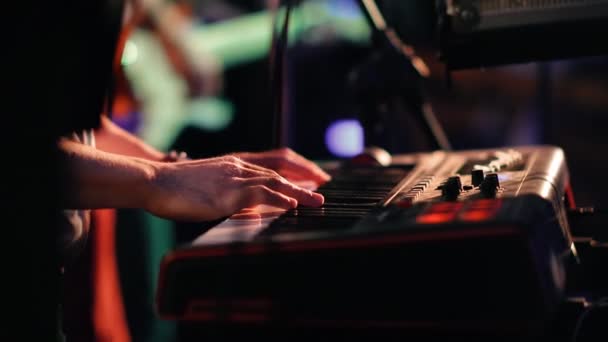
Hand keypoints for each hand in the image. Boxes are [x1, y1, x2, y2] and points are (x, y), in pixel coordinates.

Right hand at [146, 155, 323, 220]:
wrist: (153, 181)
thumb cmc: (176, 188)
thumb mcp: (209, 187)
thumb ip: (231, 194)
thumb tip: (250, 208)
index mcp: (234, 163)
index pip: (274, 161)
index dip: (296, 168)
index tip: (313, 176)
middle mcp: (237, 167)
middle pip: (280, 168)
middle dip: (305, 177)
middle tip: (324, 186)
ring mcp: (232, 178)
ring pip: (274, 181)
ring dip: (299, 192)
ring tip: (318, 201)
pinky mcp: (225, 194)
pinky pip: (257, 194)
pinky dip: (277, 199)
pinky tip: (291, 205)